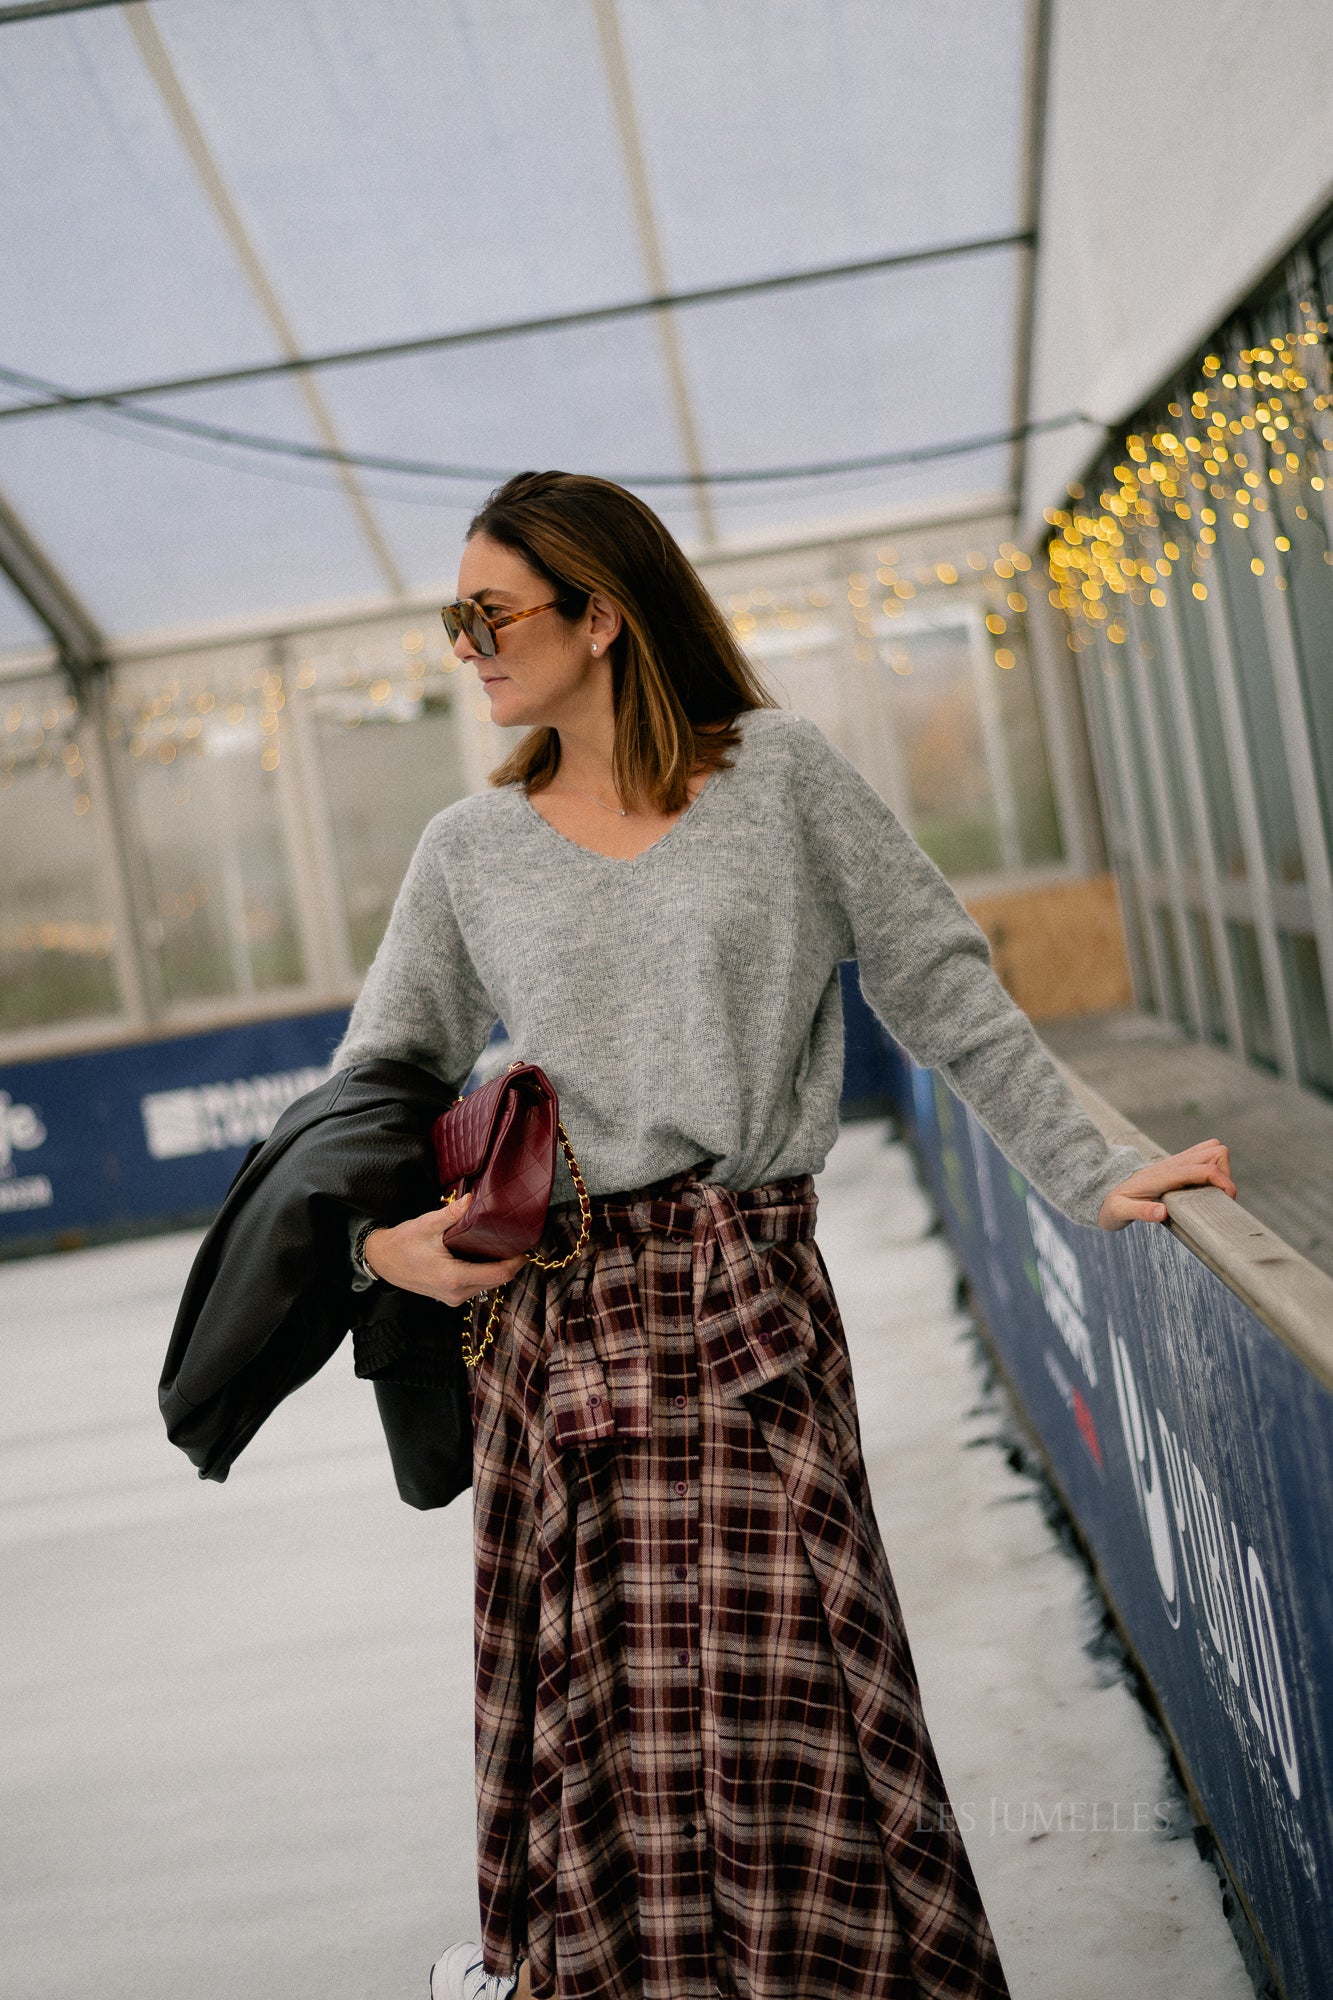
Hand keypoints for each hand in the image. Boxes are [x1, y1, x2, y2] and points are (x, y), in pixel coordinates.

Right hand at [362, 1192, 527, 1304]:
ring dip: (497, 1269)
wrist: (381, 1261)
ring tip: (502, 1246)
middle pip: (496, 1281)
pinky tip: (484, 1255)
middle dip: (509, 1263)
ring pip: (487, 1285)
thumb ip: (452, 1214)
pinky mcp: (449, 1297)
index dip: (516, 1262)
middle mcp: (456, 1293)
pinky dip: (484, 1272)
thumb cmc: (402, 1243)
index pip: (498, 1274)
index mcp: (453, 1278)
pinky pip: (476, 1286)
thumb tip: (472, 1199)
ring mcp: (452, 1298)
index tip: (526, 1247)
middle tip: (517, 1241)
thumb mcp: (426, 1225)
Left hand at [1097, 1138, 1236, 1230]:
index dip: (1224, 1182)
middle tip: (1218, 1198)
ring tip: (1214, 1193)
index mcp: (1165, 1175)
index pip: (1205, 1169)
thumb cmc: (1112, 1205)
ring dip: (1221, 1169)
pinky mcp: (1179, 1164)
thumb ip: (1139, 1212)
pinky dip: (1214, 1168)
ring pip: (1213, 1149)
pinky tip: (1205, 1188)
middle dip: (1226, 1174)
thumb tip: (1161, 1213)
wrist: (1104, 1191)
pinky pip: (1205, 1155)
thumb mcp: (1119, 1212)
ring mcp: (1177, 1161)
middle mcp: (1174, 1163)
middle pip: (1216, 1151)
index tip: (1227, 1201)